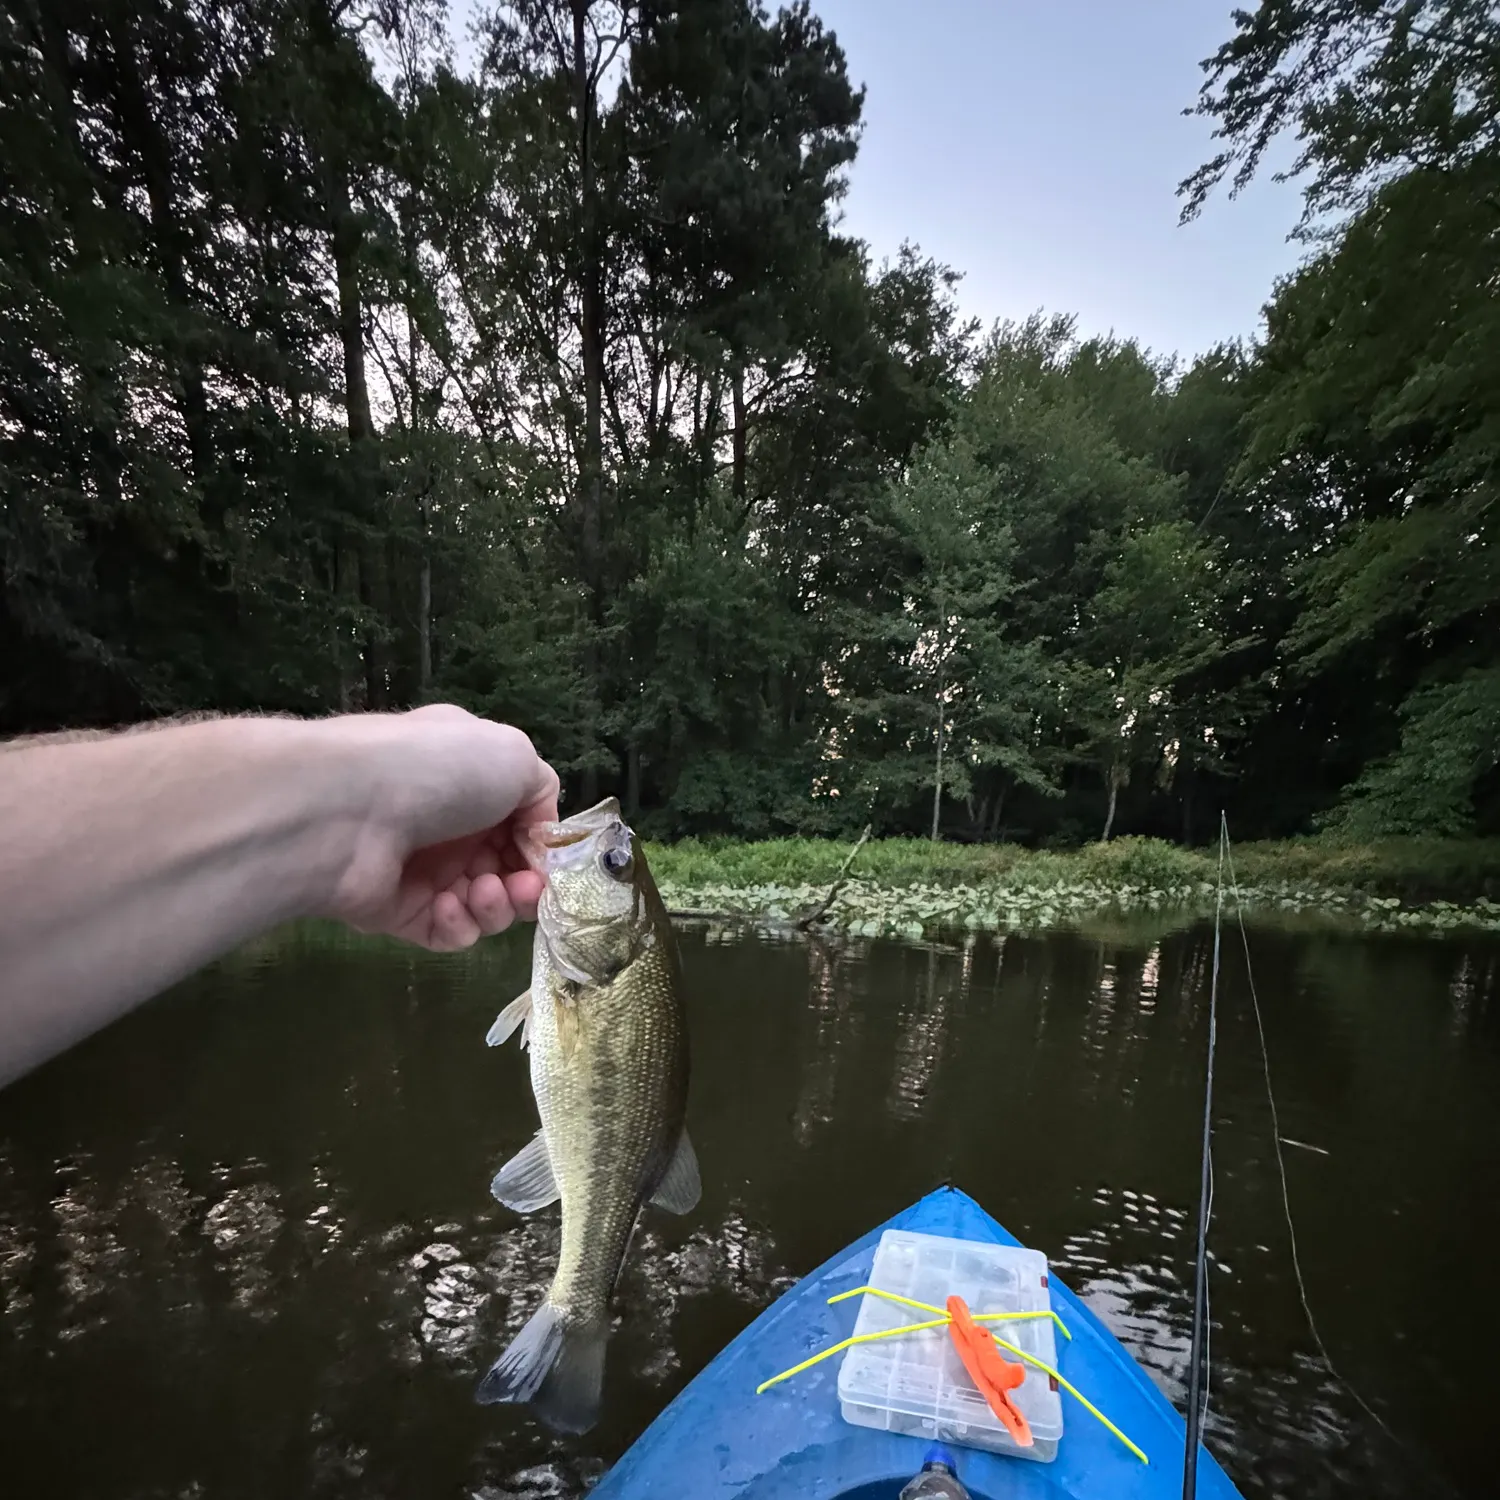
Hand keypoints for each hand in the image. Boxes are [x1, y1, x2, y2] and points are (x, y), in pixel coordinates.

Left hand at [324, 704, 559, 950]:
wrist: (347, 808)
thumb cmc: (438, 770)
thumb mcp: (515, 755)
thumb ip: (542, 794)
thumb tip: (537, 837)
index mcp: (471, 777)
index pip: (520, 823)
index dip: (541, 847)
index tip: (549, 861)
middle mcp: (448, 822)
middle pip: (508, 869)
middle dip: (527, 883)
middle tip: (525, 887)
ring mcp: (422, 869)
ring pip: (483, 905)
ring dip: (498, 905)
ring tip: (483, 891)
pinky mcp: (398, 913)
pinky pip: (447, 932)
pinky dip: (459, 924)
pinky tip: (449, 906)